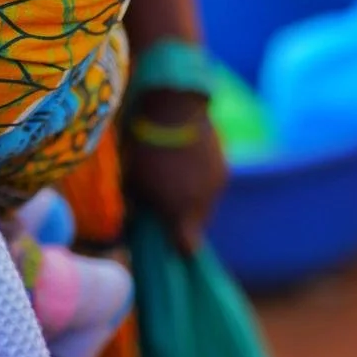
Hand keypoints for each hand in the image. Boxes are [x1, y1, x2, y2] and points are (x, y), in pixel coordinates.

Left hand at [123, 93, 227, 256]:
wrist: (174, 108)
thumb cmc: (143, 148)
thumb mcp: (131, 180)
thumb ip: (136, 206)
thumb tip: (135, 218)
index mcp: (180, 213)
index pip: (187, 248)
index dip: (178, 246)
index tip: (168, 238)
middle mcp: (204, 204)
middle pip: (198, 224)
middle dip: (185, 219)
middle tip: (166, 203)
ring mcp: (217, 184)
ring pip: (207, 203)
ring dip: (194, 198)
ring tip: (176, 177)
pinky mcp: (224, 165)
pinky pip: (213, 183)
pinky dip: (202, 180)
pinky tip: (186, 162)